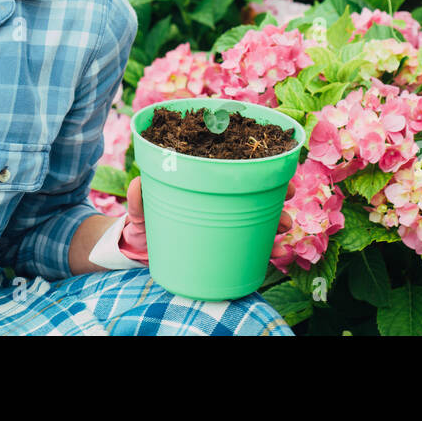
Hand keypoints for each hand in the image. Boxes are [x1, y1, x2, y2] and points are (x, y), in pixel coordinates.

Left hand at [119, 175, 299, 263]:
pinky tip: (277, 254)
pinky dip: (268, 251)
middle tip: (286, 199)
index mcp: (205, 181)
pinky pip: (254, 247)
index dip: (262, 166)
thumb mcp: (141, 210)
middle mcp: (222, 199)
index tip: (277, 170)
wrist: (142, 251)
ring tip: (282, 230)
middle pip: (259, 191)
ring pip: (263, 218)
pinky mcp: (228, 247)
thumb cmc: (144, 221)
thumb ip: (138, 201)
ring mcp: (228, 223)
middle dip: (279, 195)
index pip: (238, 169)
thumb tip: (135, 184)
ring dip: (278, 222)